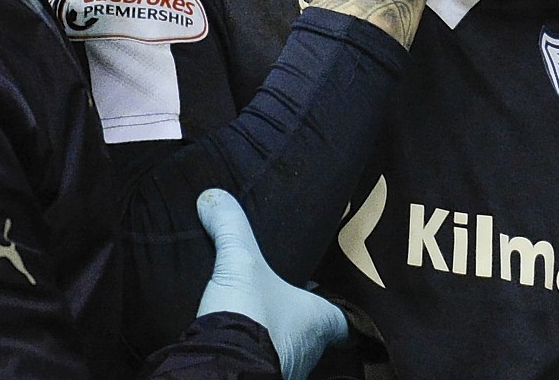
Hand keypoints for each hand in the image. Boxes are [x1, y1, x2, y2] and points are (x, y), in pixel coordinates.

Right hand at [196, 188, 346, 379]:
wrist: (221, 368)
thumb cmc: (249, 315)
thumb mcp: (239, 261)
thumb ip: (230, 227)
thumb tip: (213, 197)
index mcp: (319, 321)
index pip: (345, 319)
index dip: (342, 309)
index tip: (332, 297)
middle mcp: (310, 351)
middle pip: (314, 333)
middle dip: (299, 318)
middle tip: (283, 296)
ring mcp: (287, 370)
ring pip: (289, 350)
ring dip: (276, 336)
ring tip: (258, 315)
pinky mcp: (260, 377)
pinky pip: (265, 362)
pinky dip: (254, 351)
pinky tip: (236, 338)